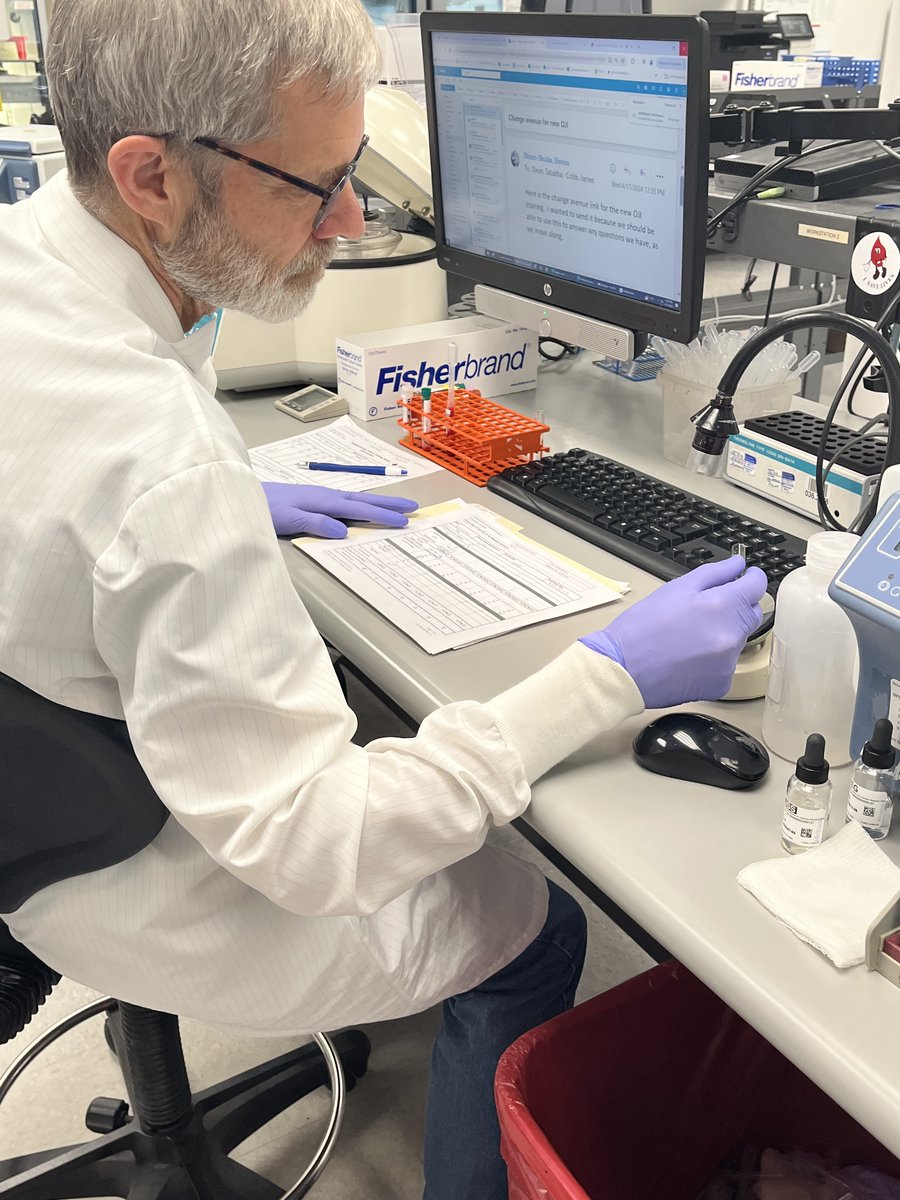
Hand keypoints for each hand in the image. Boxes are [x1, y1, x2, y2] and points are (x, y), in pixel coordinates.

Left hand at [261, 483, 417, 537]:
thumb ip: (315, 524)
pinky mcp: (309, 501)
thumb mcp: (288, 519)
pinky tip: (360, 510)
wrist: (238, 495)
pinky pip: (342, 503)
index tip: (404, 520)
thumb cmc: (261, 508)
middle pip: (362, 500)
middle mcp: (323, 496)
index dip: (382, 515)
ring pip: (354, 500)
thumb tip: (344, 531)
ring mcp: (316, 497)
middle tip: (413, 507)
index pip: (358, 509)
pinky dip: (359, 506)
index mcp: (322, 500)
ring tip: (395, 507)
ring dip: (376, 504)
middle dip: (388, 504)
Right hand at [580, 557, 766, 707]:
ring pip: (738, 640)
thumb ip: (714, 573)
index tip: (745, 579)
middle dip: (737, 607)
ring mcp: (728, 663)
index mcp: (722, 606)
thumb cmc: (642, 627)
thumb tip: (738, 565)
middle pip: (752, 614)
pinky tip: (689, 657)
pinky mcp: (721, 684)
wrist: (623, 669)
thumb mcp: (675, 588)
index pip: (758, 586)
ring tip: (690, 636)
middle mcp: (732, 635)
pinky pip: (727, 664)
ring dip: (723, 634)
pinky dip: (714, 659)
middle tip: (706, 609)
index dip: (751, 579)